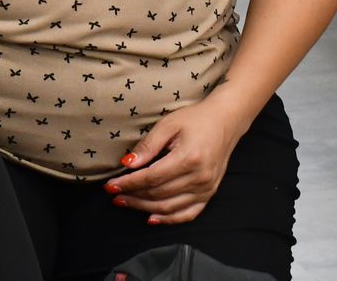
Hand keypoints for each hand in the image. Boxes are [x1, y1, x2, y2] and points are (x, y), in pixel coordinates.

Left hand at [103, 94, 253, 224]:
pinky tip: (152, 218)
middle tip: (114, 195)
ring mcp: (206, 188)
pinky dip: (169, 218)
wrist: (226, 121)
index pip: (151, 178)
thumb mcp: (168, 124)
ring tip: (126, 203)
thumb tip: (128, 164)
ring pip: (170, 207)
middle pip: (158, 194)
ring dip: (145, 208)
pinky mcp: (210, 193)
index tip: (110, 186)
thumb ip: (148, 145)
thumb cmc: (195, 119)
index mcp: (188, 159)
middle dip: (133, 196)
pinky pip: (188, 213)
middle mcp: (199, 178)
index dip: (128, 184)